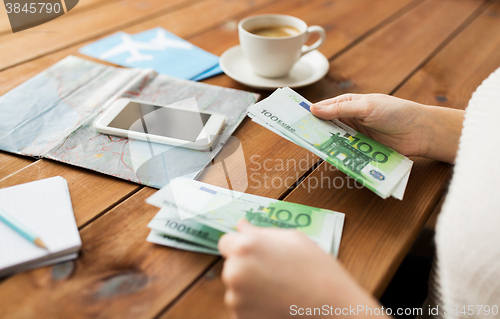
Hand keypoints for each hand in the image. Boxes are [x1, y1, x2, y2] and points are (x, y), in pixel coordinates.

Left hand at [219, 221, 381, 318]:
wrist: (333, 308)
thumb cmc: (317, 270)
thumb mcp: (294, 239)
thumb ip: (262, 232)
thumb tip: (242, 226)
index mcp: (245, 247)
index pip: (226, 242)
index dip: (240, 245)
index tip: (254, 251)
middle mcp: (234, 272)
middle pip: (231, 265)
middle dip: (246, 266)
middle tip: (274, 270)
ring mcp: (236, 298)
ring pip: (236, 287)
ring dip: (250, 286)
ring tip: (279, 287)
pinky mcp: (241, 317)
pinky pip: (242, 306)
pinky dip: (254, 304)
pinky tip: (276, 301)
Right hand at [311, 94, 463, 163]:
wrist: (420, 132)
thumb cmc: (395, 112)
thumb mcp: (366, 107)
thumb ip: (340, 110)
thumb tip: (314, 109)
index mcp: (348, 104)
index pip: (323, 108)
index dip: (308, 113)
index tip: (292, 119)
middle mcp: (350, 120)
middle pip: (326, 126)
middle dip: (314, 131)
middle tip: (299, 136)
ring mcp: (355, 136)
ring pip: (334, 140)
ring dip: (326, 143)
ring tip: (312, 147)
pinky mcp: (362, 149)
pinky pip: (346, 152)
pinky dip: (339, 154)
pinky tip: (331, 157)